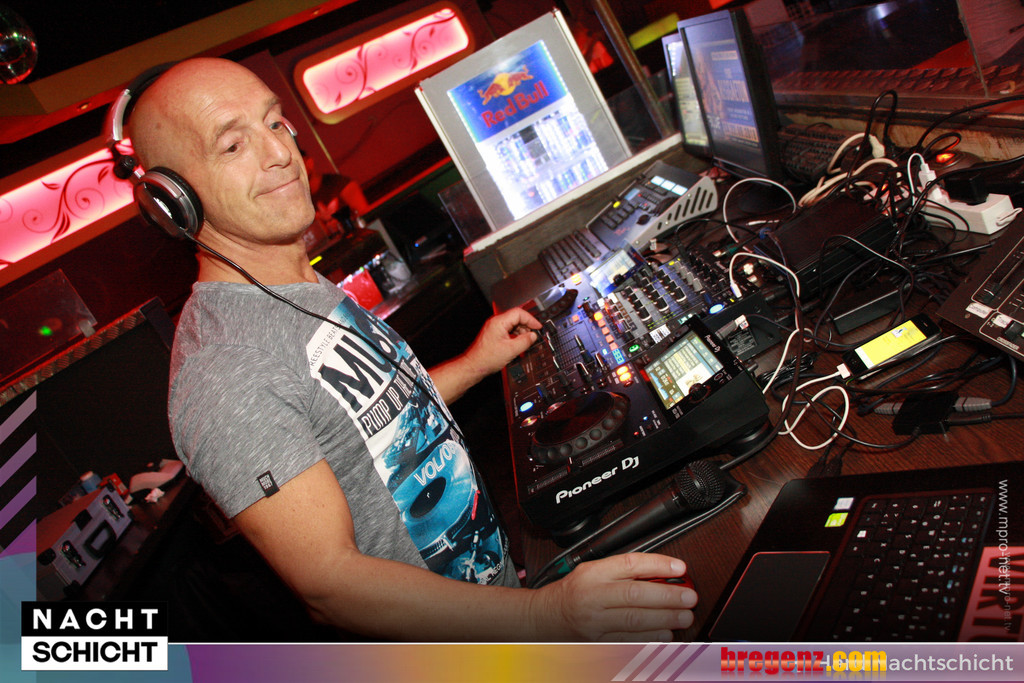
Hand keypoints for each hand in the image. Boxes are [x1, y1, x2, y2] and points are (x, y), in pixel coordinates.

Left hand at [463, 308, 541, 376]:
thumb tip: (533, 336)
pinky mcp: (494, 334)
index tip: (537, 327)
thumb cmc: (486, 358)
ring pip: (512, 324)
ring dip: (521, 331)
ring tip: (526, 341)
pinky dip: (515, 335)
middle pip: (516, 317)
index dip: (531, 319)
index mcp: (499, 322)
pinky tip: (518, 343)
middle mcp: (495, 322)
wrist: (474, 365)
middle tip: (533, 335)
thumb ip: (525, 341)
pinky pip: (508, 330)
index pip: (519, 313)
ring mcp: (494, 328)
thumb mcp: (511, 350)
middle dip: (526, 326)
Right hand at [530, 553, 697, 641]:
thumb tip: (664, 573)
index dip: (657, 565)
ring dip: (664, 620)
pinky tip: (665, 635)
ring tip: (684, 617)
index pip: (628, 565)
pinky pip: (628, 643)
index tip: (680, 568)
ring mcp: (594, 624)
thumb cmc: (574, 592)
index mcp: (593, 574)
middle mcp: (593, 598)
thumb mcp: (593, 570)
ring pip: (634, 622)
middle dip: (668, 597)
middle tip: (690, 598)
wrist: (545, 618)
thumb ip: (624, 571)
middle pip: (635, 595)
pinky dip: (650, 640)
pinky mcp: (597, 644)